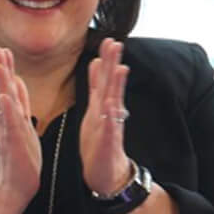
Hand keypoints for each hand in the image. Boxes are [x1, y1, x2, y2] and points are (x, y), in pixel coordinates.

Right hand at [0, 47, 44, 202]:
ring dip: (1, 83)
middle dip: (1, 68)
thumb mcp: (21, 125)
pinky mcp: (12, 142)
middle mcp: (8, 120)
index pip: (10, 87)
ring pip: (5, 102)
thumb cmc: (21, 158)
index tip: (2, 49)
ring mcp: (9, 130)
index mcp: (14, 116)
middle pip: (3, 89)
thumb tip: (15, 84)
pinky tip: (3, 98)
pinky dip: (6, 110)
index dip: (6, 68)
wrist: (15, 185)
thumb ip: (18, 105)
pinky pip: (9, 123)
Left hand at [78, 37, 132, 196]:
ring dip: (116, 87)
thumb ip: (96, 87)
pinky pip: (109, 128)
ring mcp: (109, 127)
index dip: (105, 59)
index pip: (103, 78)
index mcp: (101, 105)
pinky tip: (112, 106)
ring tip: (119, 68)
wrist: (105, 174)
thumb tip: (96, 62)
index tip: (107, 39)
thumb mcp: (94, 110)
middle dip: (113, 64)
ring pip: (113, 103)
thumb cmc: (98, 142)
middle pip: (111, 85)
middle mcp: (108, 113)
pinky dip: (111, 117)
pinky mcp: (108, 143)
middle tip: (116, 42)